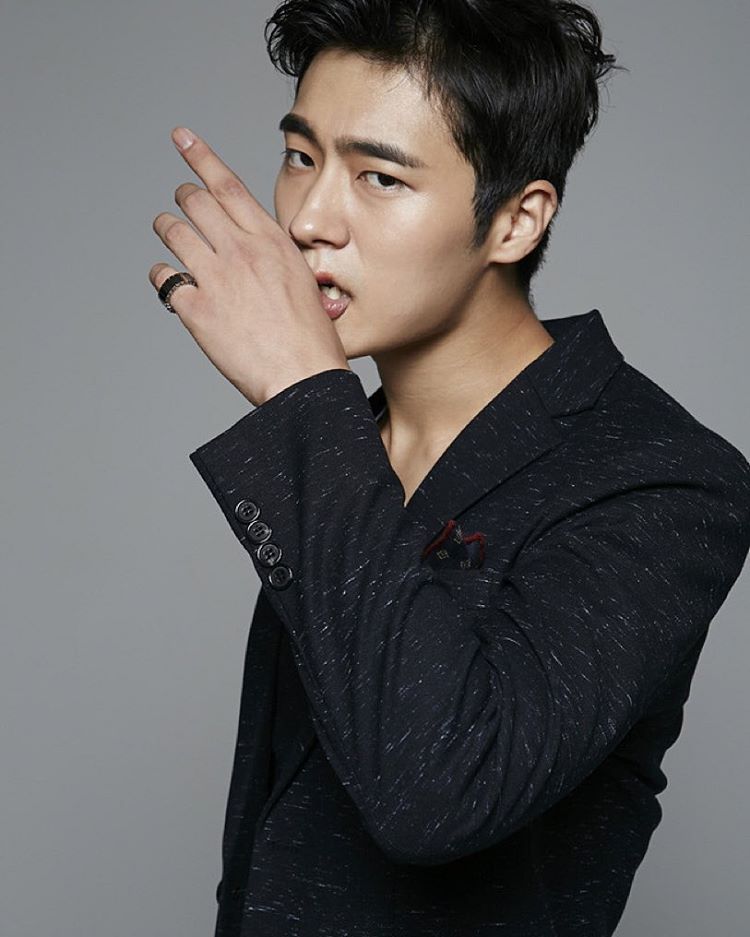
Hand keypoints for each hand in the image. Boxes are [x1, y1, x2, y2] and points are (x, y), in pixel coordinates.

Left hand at [148, 126, 350, 405]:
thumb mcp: (307, 286)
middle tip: (180, 200)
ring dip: (166, 227)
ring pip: (174, 233)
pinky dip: (162, 276)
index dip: (200, 156)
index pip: (228, 185)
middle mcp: (241, 252)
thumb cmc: (313, 342)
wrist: (304, 379)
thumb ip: (280, 263)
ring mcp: (216, 279)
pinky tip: (169, 282)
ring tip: (167, 229)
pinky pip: (164, 279)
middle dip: (183, 196)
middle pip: (195, 202)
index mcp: (272, 243)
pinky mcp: (196, 310)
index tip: (181, 138)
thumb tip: (270, 260)